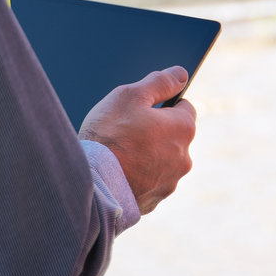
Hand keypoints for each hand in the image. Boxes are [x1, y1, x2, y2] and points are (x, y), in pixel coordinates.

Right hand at [78, 67, 196, 213]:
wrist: (91, 185)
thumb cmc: (109, 136)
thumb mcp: (131, 95)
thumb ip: (159, 82)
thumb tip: (181, 74)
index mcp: (183, 129)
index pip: (184, 107)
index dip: (163, 105)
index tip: (144, 109)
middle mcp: (184, 158)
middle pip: (173, 136)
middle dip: (156, 131)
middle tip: (126, 131)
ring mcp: (170, 182)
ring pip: (162, 160)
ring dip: (148, 156)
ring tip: (119, 154)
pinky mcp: (154, 201)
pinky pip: (149, 182)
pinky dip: (138, 177)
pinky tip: (118, 173)